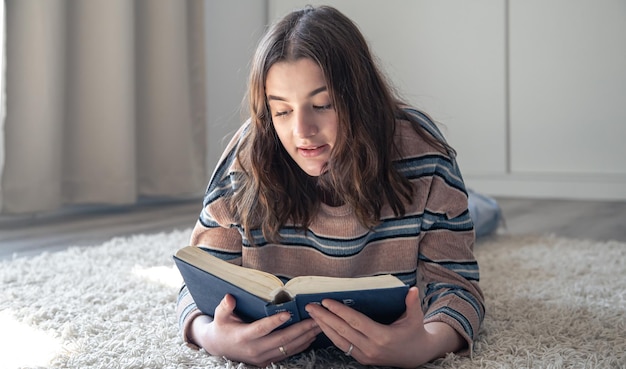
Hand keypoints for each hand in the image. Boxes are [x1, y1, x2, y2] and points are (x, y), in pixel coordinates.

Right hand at [190, 294, 321, 366]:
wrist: (219, 348)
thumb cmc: (222, 327)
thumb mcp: (220, 316)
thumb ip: (225, 307)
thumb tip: (229, 298)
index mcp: (243, 336)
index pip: (261, 329)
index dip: (274, 322)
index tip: (288, 313)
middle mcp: (255, 349)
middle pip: (282, 340)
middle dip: (301, 329)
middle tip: (316, 318)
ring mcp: (262, 357)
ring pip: (288, 348)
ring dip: (305, 337)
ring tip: (319, 325)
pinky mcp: (268, 361)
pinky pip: (288, 354)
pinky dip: (301, 345)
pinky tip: (311, 336)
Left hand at [304, 287, 464, 367]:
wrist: (416, 356)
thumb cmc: (414, 333)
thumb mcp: (416, 318)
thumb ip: (413, 303)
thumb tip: (413, 289)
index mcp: (382, 336)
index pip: (355, 321)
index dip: (339, 311)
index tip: (326, 301)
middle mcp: (371, 347)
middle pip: (342, 331)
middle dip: (324, 317)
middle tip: (310, 306)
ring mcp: (365, 355)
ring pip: (339, 340)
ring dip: (323, 327)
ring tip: (312, 314)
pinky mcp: (362, 359)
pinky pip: (342, 346)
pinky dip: (331, 335)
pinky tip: (323, 326)